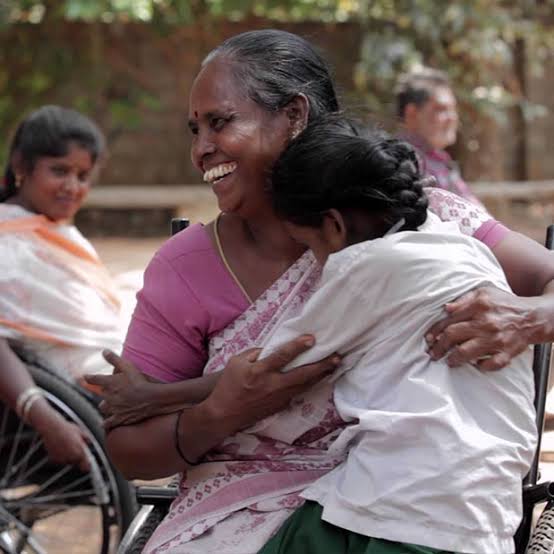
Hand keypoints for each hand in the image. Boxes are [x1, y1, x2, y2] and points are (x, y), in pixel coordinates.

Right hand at [36, 412, 89, 471]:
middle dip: (76, 456)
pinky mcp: (53, 459)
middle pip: (76, 462)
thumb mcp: (80, 431)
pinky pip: (59, 460)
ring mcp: (62, 459)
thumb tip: (89, 443)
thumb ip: (86, 439)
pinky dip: (59, 455)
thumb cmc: (67, 428)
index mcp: (80, 452)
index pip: (86, 466)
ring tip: (65, 444)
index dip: (86, 464)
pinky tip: (58, 446)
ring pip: (67, 461)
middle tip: (72, 445)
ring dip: (67, 456)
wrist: (52, 428)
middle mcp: (71, 458)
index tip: (87, 462)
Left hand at [85, 351, 164, 429]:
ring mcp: (113, 409)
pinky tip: (106, 423)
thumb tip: (103, 351)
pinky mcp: (119, 419)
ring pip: (104, 408)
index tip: (85, 377)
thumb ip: (115, 359)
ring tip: (109, 405)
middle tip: (108, 391)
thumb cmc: (140, 381)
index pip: (94, 379)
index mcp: (109, 383)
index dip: (89, 377)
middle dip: (104, 393)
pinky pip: (108, 423)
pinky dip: (106, 423)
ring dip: (106, 406)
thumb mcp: (128, 367)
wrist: (150, 398)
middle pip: (101, 395)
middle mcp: (108, 397)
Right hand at [202, 334, 340, 433]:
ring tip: (334, 366)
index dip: (297, 346)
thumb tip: (271, 348)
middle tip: (337, 357)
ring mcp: (279, 397)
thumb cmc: (229, 386)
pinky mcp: (281, 405)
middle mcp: (273, 384)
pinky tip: (318, 378)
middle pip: (302, 374)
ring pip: (305, 385)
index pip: (282, 356)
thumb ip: (254, 353)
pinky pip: (299, 392)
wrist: (225, 414)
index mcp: (260, 371)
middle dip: (321, 365)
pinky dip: (310, 385)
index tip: (311, 338)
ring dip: (321, 375)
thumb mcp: (236, 362)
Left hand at [425, 286, 535, 370]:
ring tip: (448, 361)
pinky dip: (481, 366)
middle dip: (439, 347)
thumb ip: (464, 300)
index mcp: (478, 306)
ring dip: (453, 359)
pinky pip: (490, 364)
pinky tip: (475, 365)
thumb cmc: (505, 304)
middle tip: (433, 353)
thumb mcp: (484, 293)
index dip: (435, 331)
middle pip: (453, 336)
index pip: (449, 320)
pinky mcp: (507, 352)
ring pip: (466, 352)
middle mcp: (485, 323)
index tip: (428, 338)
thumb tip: (446, 308)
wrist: (533, 316)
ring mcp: (496, 339)